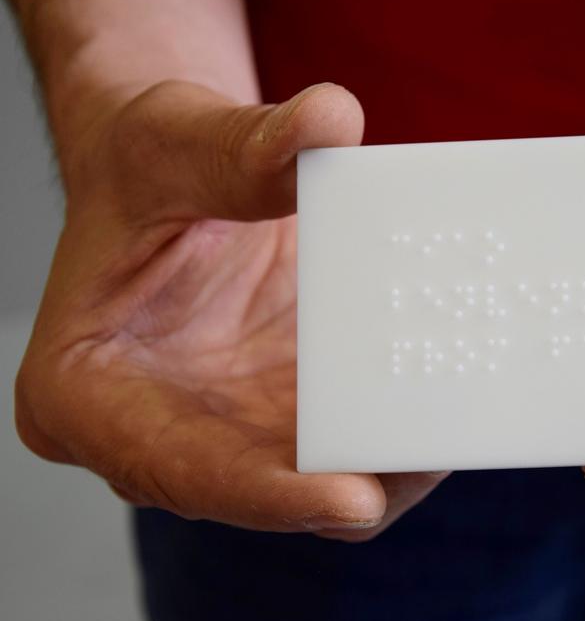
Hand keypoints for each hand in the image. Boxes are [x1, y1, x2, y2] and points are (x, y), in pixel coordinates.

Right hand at [15, 80, 446, 540]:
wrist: (179, 174)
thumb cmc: (145, 164)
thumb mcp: (174, 140)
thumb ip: (242, 144)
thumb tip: (328, 121)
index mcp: (86, 394)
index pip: (178, 467)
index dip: (270, 494)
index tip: (353, 500)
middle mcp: (160, 433)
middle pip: (269, 490)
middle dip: (359, 480)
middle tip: (439, 451)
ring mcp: (231, 428)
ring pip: (323, 473)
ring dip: (393, 455)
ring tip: (463, 419)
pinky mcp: (289, 408)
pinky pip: (352, 430)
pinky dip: (400, 414)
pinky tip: (453, 384)